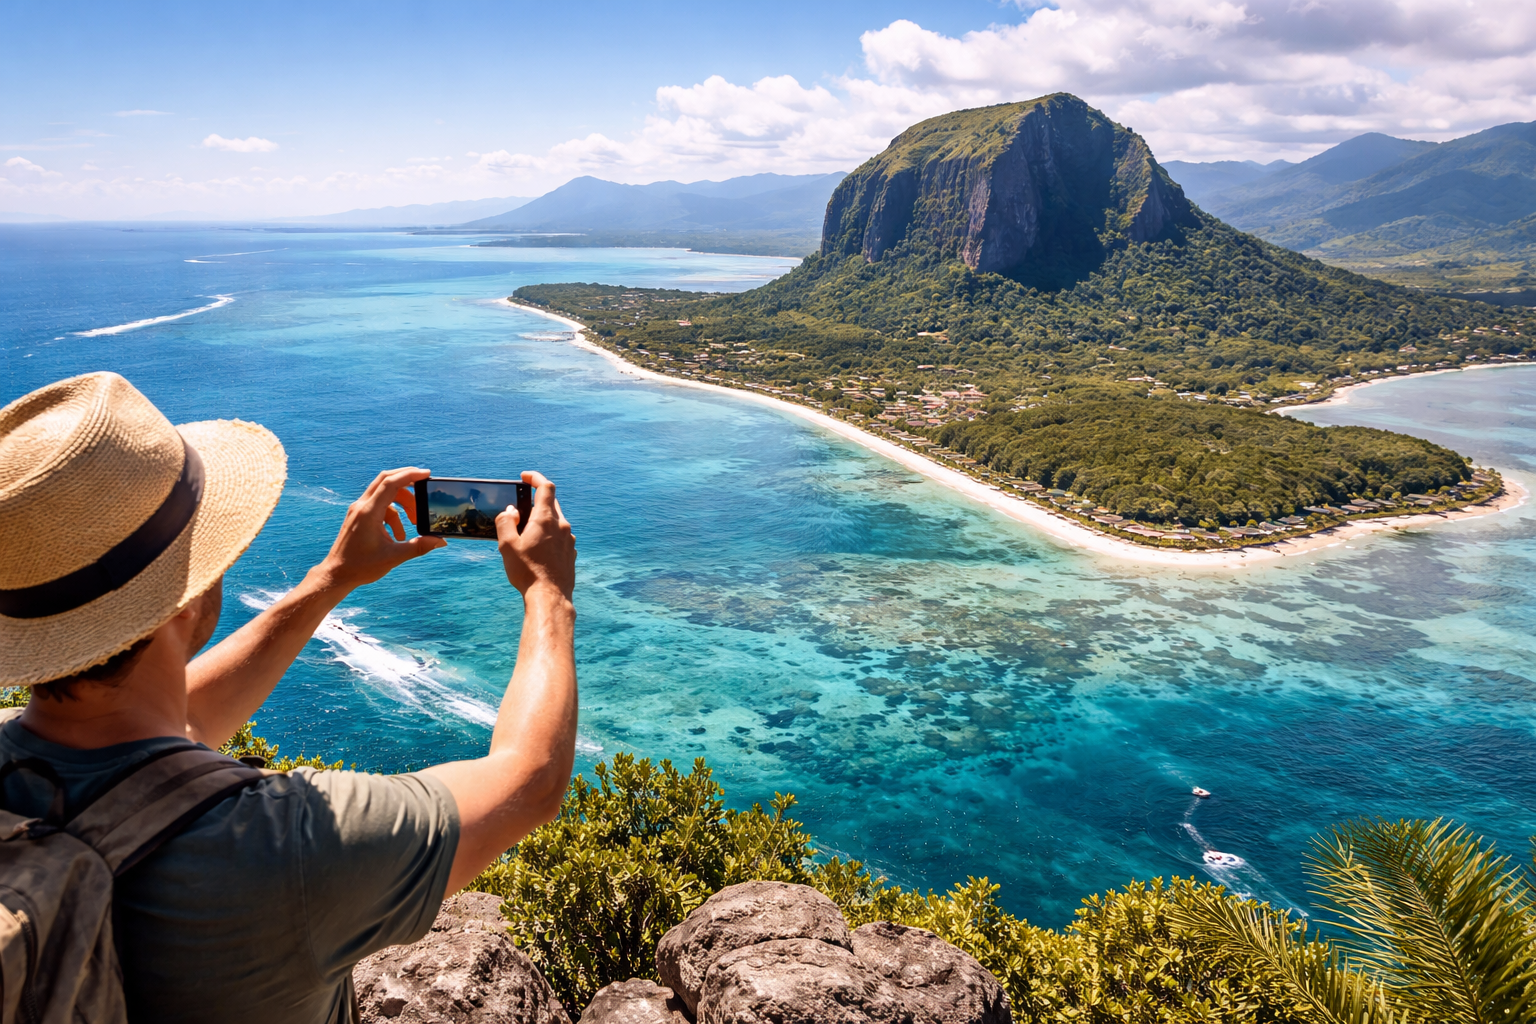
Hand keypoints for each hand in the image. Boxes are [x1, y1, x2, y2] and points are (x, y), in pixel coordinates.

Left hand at [315, 467, 445, 592]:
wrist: (337, 574)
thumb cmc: (361, 567)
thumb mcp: (393, 557)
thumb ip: (418, 547)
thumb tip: (440, 542)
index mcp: (369, 513)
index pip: (390, 484)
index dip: (409, 475)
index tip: (426, 474)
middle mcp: (361, 507)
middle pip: (385, 480)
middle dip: (407, 481)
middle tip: (424, 486)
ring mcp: (358, 510)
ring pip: (384, 494)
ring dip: (402, 503)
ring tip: (413, 522)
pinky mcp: (358, 516)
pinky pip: (379, 506)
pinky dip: (393, 514)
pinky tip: (397, 534)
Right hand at [497, 471, 575, 599]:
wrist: (550, 596)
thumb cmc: (527, 571)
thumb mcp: (507, 545)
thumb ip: (506, 522)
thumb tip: (510, 511)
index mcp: (545, 519)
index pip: (545, 487)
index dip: (535, 478)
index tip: (525, 477)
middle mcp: (562, 525)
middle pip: (551, 503)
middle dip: (536, 501)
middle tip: (520, 510)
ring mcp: (569, 539)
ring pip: (556, 521)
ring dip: (542, 521)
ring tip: (526, 535)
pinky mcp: (571, 552)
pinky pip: (560, 536)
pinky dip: (549, 535)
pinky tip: (538, 550)